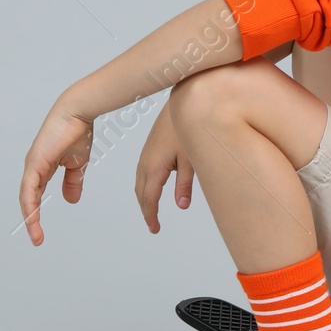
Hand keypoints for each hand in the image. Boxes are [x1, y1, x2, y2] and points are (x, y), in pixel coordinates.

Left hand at [19, 98, 94, 245]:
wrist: (77, 113)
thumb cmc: (77, 132)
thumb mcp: (77, 164)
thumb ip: (72, 182)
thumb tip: (70, 200)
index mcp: (43, 168)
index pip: (35, 195)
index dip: (37, 213)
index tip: (41, 231)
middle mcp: (34, 168)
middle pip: (28, 199)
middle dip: (31, 220)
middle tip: (37, 238)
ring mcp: (32, 165)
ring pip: (26, 197)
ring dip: (30, 217)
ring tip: (35, 234)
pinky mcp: (35, 162)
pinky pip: (29, 188)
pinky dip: (29, 203)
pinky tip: (32, 216)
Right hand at [134, 99, 193, 233]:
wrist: (182, 102)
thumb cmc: (187, 128)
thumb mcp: (191, 158)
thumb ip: (185, 183)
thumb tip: (181, 205)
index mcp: (154, 166)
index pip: (149, 198)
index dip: (151, 215)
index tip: (155, 229)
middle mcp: (145, 161)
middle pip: (140, 193)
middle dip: (146, 210)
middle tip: (154, 226)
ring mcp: (145, 154)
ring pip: (139, 183)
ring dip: (144, 198)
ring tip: (152, 212)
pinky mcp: (148, 149)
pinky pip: (141, 173)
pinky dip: (144, 186)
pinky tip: (153, 189)